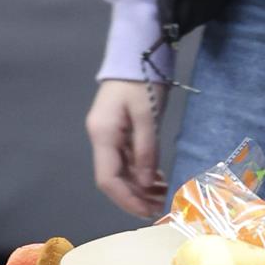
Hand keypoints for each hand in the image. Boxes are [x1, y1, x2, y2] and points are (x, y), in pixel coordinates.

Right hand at [86, 79, 165, 218]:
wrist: (135, 53)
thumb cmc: (142, 80)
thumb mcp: (147, 114)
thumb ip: (146, 148)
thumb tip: (145, 183)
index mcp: (102, 135)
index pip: (108, 178)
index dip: (126, 199)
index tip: (148, 212)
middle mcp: (101, 138)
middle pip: (113, 178)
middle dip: (135, 196)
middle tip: (160, 209)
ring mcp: (109, 135)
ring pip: (122, 170)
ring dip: (140, 186)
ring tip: (163, 197)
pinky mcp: (119, 131)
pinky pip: (128, 159)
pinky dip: (142, 172)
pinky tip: (158, 179)